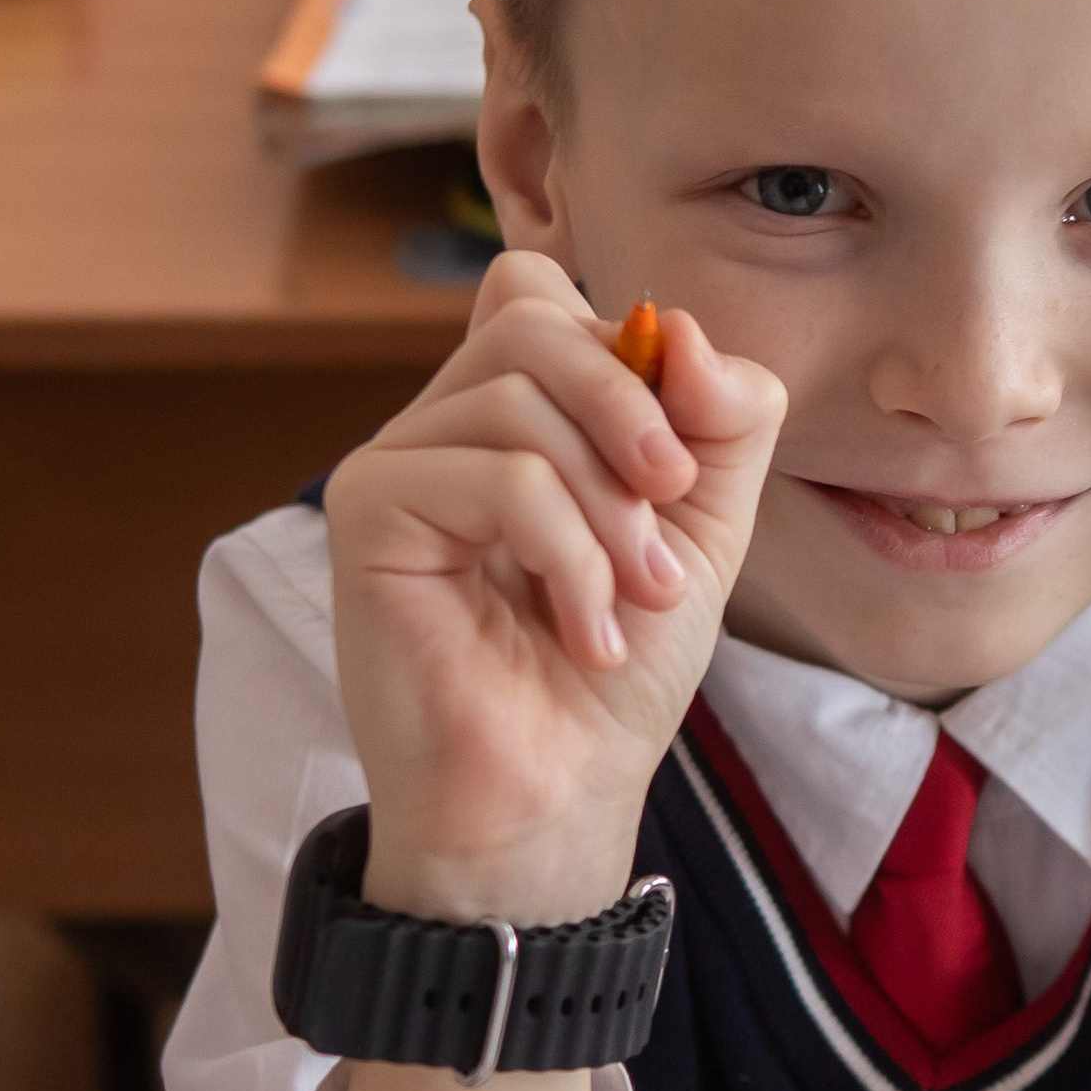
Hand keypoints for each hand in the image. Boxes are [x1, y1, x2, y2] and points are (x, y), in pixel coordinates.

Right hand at [327, 252, 787, 929]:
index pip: (543, 295)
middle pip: (533, 321)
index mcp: (511, 415)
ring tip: (634, 601)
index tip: (678, 465)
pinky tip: (585, 633)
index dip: (628, 353)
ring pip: (519, 401)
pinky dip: (567, 554)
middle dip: (632, 413)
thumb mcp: (704, 531)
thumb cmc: (614, 677)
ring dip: (608, 512)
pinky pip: (492, 476)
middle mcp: (445, 425)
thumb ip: (723, 420)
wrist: (559, 795)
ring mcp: (397, 464)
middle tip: (671, 515)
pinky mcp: (367, 513)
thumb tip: (682, 331)